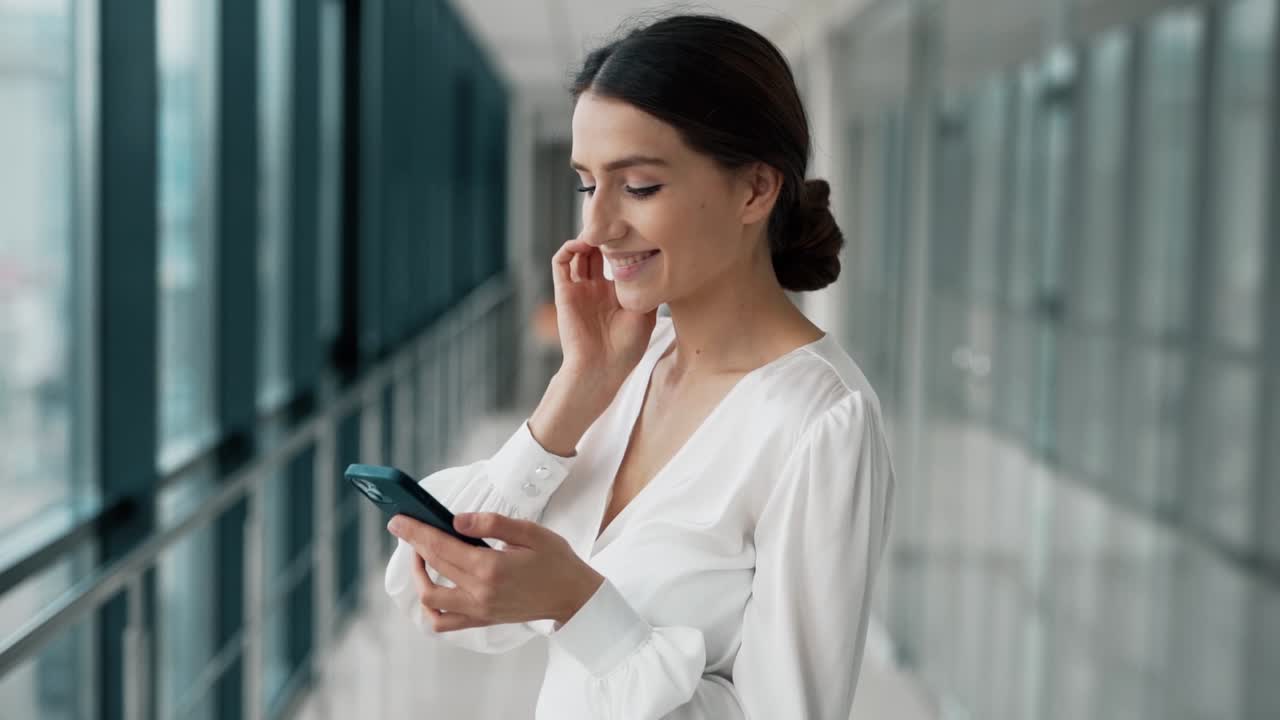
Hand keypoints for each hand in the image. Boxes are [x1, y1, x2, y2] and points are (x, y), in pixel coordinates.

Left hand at [387, 512, 604, 631]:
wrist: (573, 596)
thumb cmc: (555, 560)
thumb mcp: (530, 532)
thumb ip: (492, 523)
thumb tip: (456, 520)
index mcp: (491, 568)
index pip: (441, 547)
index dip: (416, 531)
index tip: (398, 520)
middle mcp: (480, 593)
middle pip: (433, 567)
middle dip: (414, 544)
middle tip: (404, 527)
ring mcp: (478, 611)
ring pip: (431, 599)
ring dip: (419, 576)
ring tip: (422, 554)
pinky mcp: (481, 620)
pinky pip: (444, 622)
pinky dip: (431, 607)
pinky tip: (433, 586)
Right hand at [551, 237, 657, 387]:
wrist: (601, 368)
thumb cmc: (626, 349)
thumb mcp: (647, 314)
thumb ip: (650, 288)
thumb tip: (664, 265)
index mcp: (616, 294)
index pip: (617, 260)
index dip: (623, 244)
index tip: (635, 229)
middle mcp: (596, 289)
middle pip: (597, 252)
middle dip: (605, 236)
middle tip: (615, 222)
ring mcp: (580, 289)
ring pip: (579, 253)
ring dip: (586, 238)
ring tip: (598, 231)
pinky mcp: (564, 292)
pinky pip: (560, 263)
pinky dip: (567, 248)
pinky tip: (582, 243)